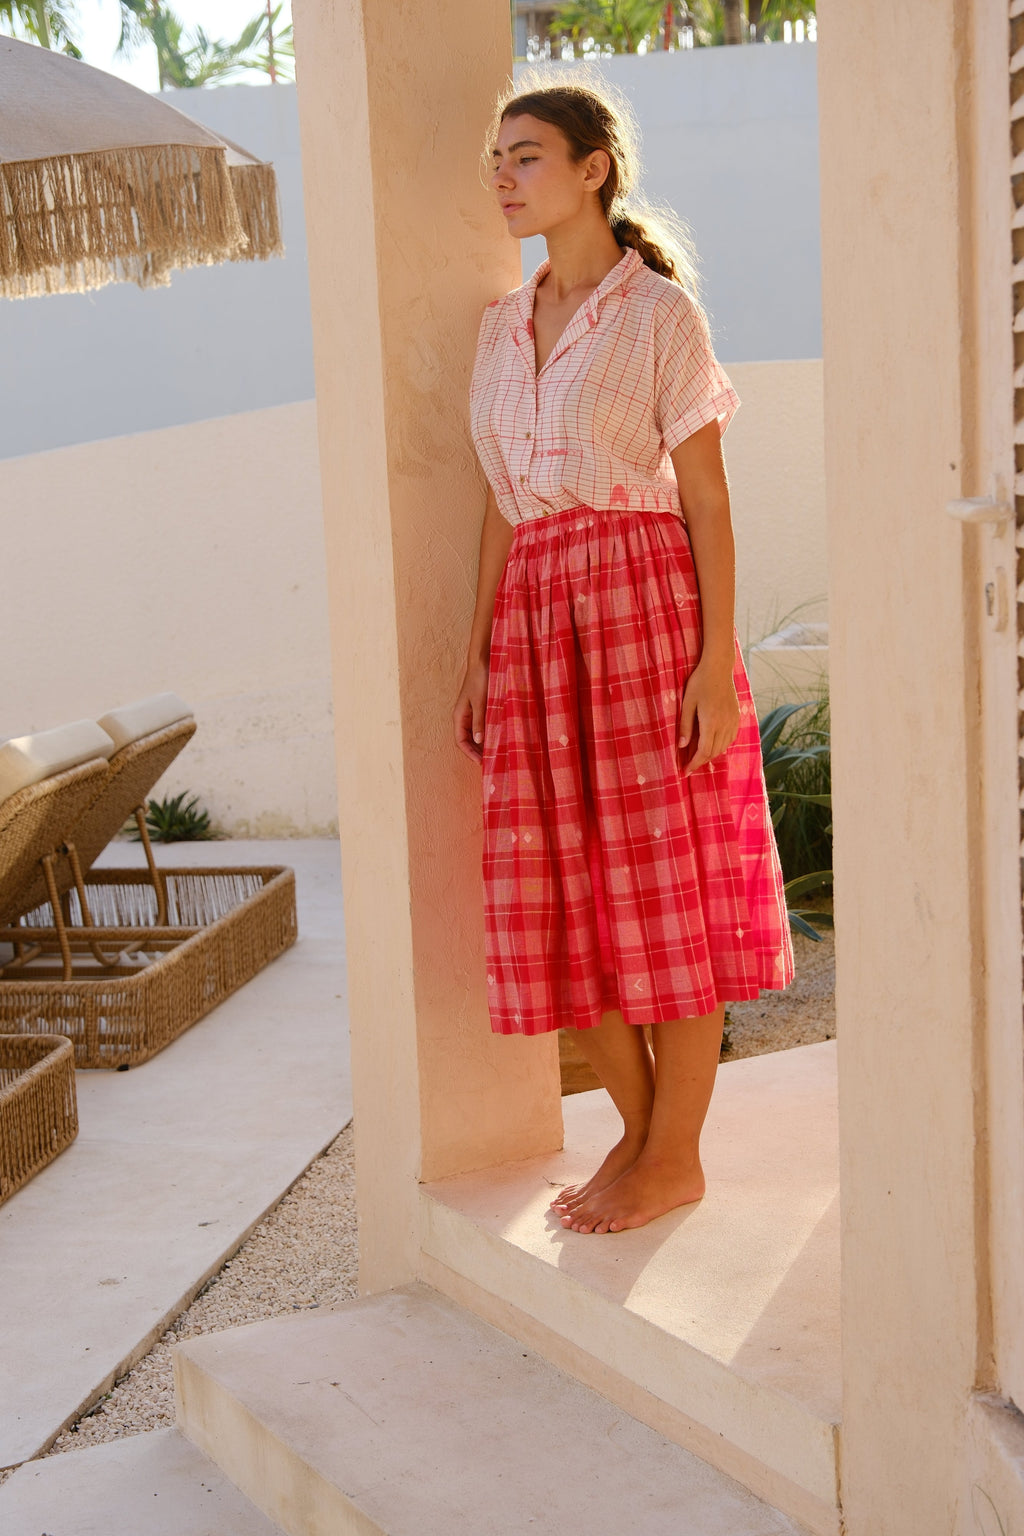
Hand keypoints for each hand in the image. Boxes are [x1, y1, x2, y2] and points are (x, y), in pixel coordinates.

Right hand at [453, 661, 488, 762]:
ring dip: (481, 745)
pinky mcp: (479, 709)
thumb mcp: (481, 702)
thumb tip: (478, 741)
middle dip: (476, 752)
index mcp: (459, 716)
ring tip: (493, 754)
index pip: (460, 741)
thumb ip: (479, 722)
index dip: (470, 754)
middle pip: (466, 741)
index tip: (481, 763)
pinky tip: (496, 739)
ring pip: (474, 735)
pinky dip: (486, 735)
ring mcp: (471, 713)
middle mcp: (463, 717)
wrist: (483, 662)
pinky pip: (480, 727)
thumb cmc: (480, 680)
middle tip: (489, 762)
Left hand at [678, 657, 739, 774]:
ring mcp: (732, 721)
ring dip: (711, 754)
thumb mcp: (687, 703)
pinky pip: (730, 739)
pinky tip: (713, 745)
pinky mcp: (737, 717)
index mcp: (711, 722)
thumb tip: (681, 746)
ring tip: (698, 757)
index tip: (685, 771)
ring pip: (723, 747)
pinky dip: (721, 746)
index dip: (694, 763)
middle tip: (689, 766)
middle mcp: (724, 724)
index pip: (703, 751)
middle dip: (701, 761)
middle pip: (714, 752)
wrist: (719, 668)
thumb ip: (685, 725)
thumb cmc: (699, 683)